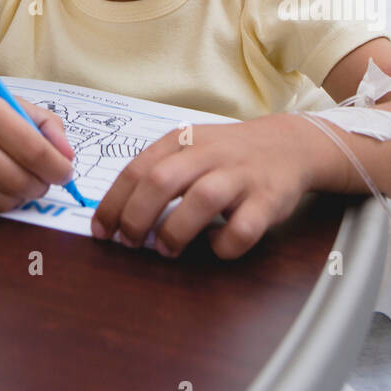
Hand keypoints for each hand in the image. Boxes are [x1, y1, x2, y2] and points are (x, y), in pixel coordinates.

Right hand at [0, 79, 75, 210]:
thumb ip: (40, 122)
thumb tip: (67, 155)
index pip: (32, 148)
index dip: (57, 167)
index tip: (66, 172)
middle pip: (20, 179)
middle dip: (41, 185)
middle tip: (44, 181)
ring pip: (2, 199)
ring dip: (21, 196)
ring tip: (21, 182)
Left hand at [91, 114, 313, 259]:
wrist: (288, 144)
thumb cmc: (227, 153)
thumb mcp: (189, 148)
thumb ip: (158, 171)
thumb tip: (118, 212)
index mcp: (182, 140)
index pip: (137, 169)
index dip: (114, 203)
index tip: (102, 231)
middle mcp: (208, 154)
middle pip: (162, 180)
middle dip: (136, 216)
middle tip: (128, 243)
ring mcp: (239, 175)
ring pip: (202, 199)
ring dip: (176, 230)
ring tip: (165, 250)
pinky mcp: (267, 199)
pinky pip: (243, 227)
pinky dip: (224, 245)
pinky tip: (216, 247)